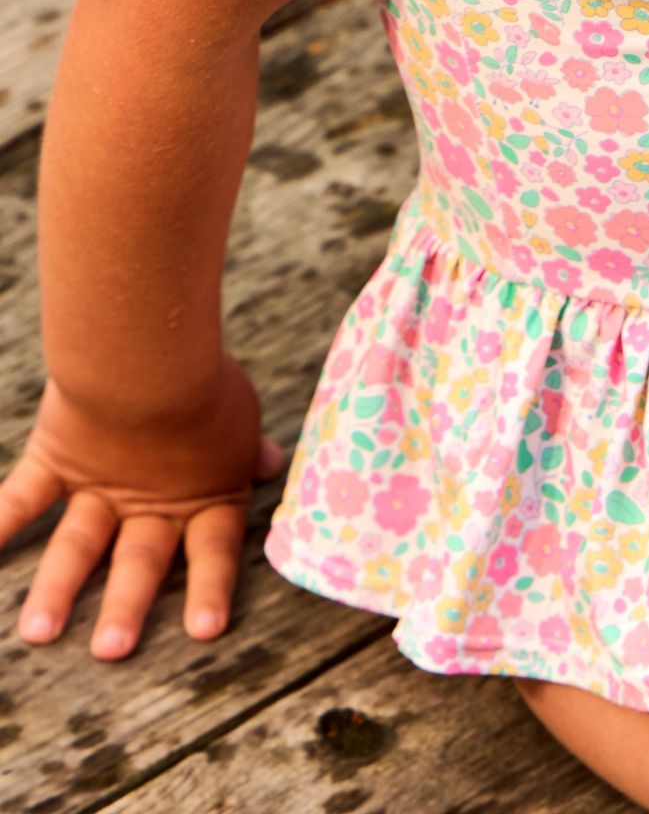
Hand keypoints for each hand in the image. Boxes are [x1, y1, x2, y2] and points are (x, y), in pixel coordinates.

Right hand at [0, 356, 283, 657]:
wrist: (152, 348)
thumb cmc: (205, 377)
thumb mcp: (239, 415)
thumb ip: (244, 450)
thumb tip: (270, 465)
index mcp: (200, 490)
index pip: (213, 549)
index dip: (211, 589)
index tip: (205, 632)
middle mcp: (148, 498)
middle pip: (140, 561)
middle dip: (125, 608)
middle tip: (110, 653)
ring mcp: (99, 482)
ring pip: (76, 546)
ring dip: (57, 589)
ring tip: (37, 632)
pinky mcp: (59, 457)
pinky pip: (22, 496)